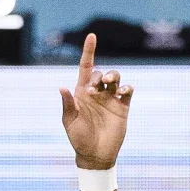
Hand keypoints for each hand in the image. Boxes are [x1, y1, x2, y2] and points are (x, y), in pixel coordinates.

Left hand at [60, 34, 133, 169]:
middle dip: (101, 75)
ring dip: (114, 76)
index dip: (89, 51)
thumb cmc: (78, 138)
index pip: (86, 68)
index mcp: (82, 93)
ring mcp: (110, 99)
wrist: (95, 154)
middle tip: (96, 88)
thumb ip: (68, 104)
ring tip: (111, 84)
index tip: (92, 36)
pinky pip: (128, 91)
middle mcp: (97, 93)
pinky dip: (127, 87)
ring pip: (116, 78)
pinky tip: (123, 92)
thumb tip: (61, 87)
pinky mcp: (123, 107)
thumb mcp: (70, 121)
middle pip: (102, 73)